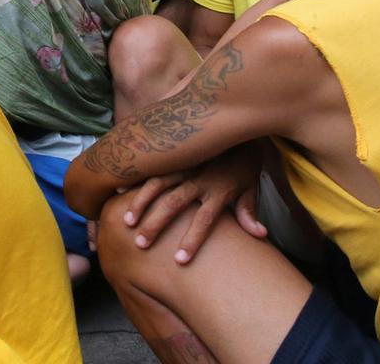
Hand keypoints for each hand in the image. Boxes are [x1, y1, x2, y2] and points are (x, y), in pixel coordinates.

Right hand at [113, 146, 265, 263]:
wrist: (240, 117)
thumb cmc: (244, 157)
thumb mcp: (251, 183)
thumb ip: (249, 210)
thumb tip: (261, 235)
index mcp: (219, 190)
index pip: (205, 220)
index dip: (192, 240)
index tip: (179, 261)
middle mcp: (199, 178)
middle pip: (175, 204)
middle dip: (156, 225)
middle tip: (140, 244)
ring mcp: (185, 164)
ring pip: (158, 185)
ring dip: (141, 203)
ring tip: (127, 222)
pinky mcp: (175, 152)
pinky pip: (152, 167)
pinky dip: (136, 178)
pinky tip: (119, 190)